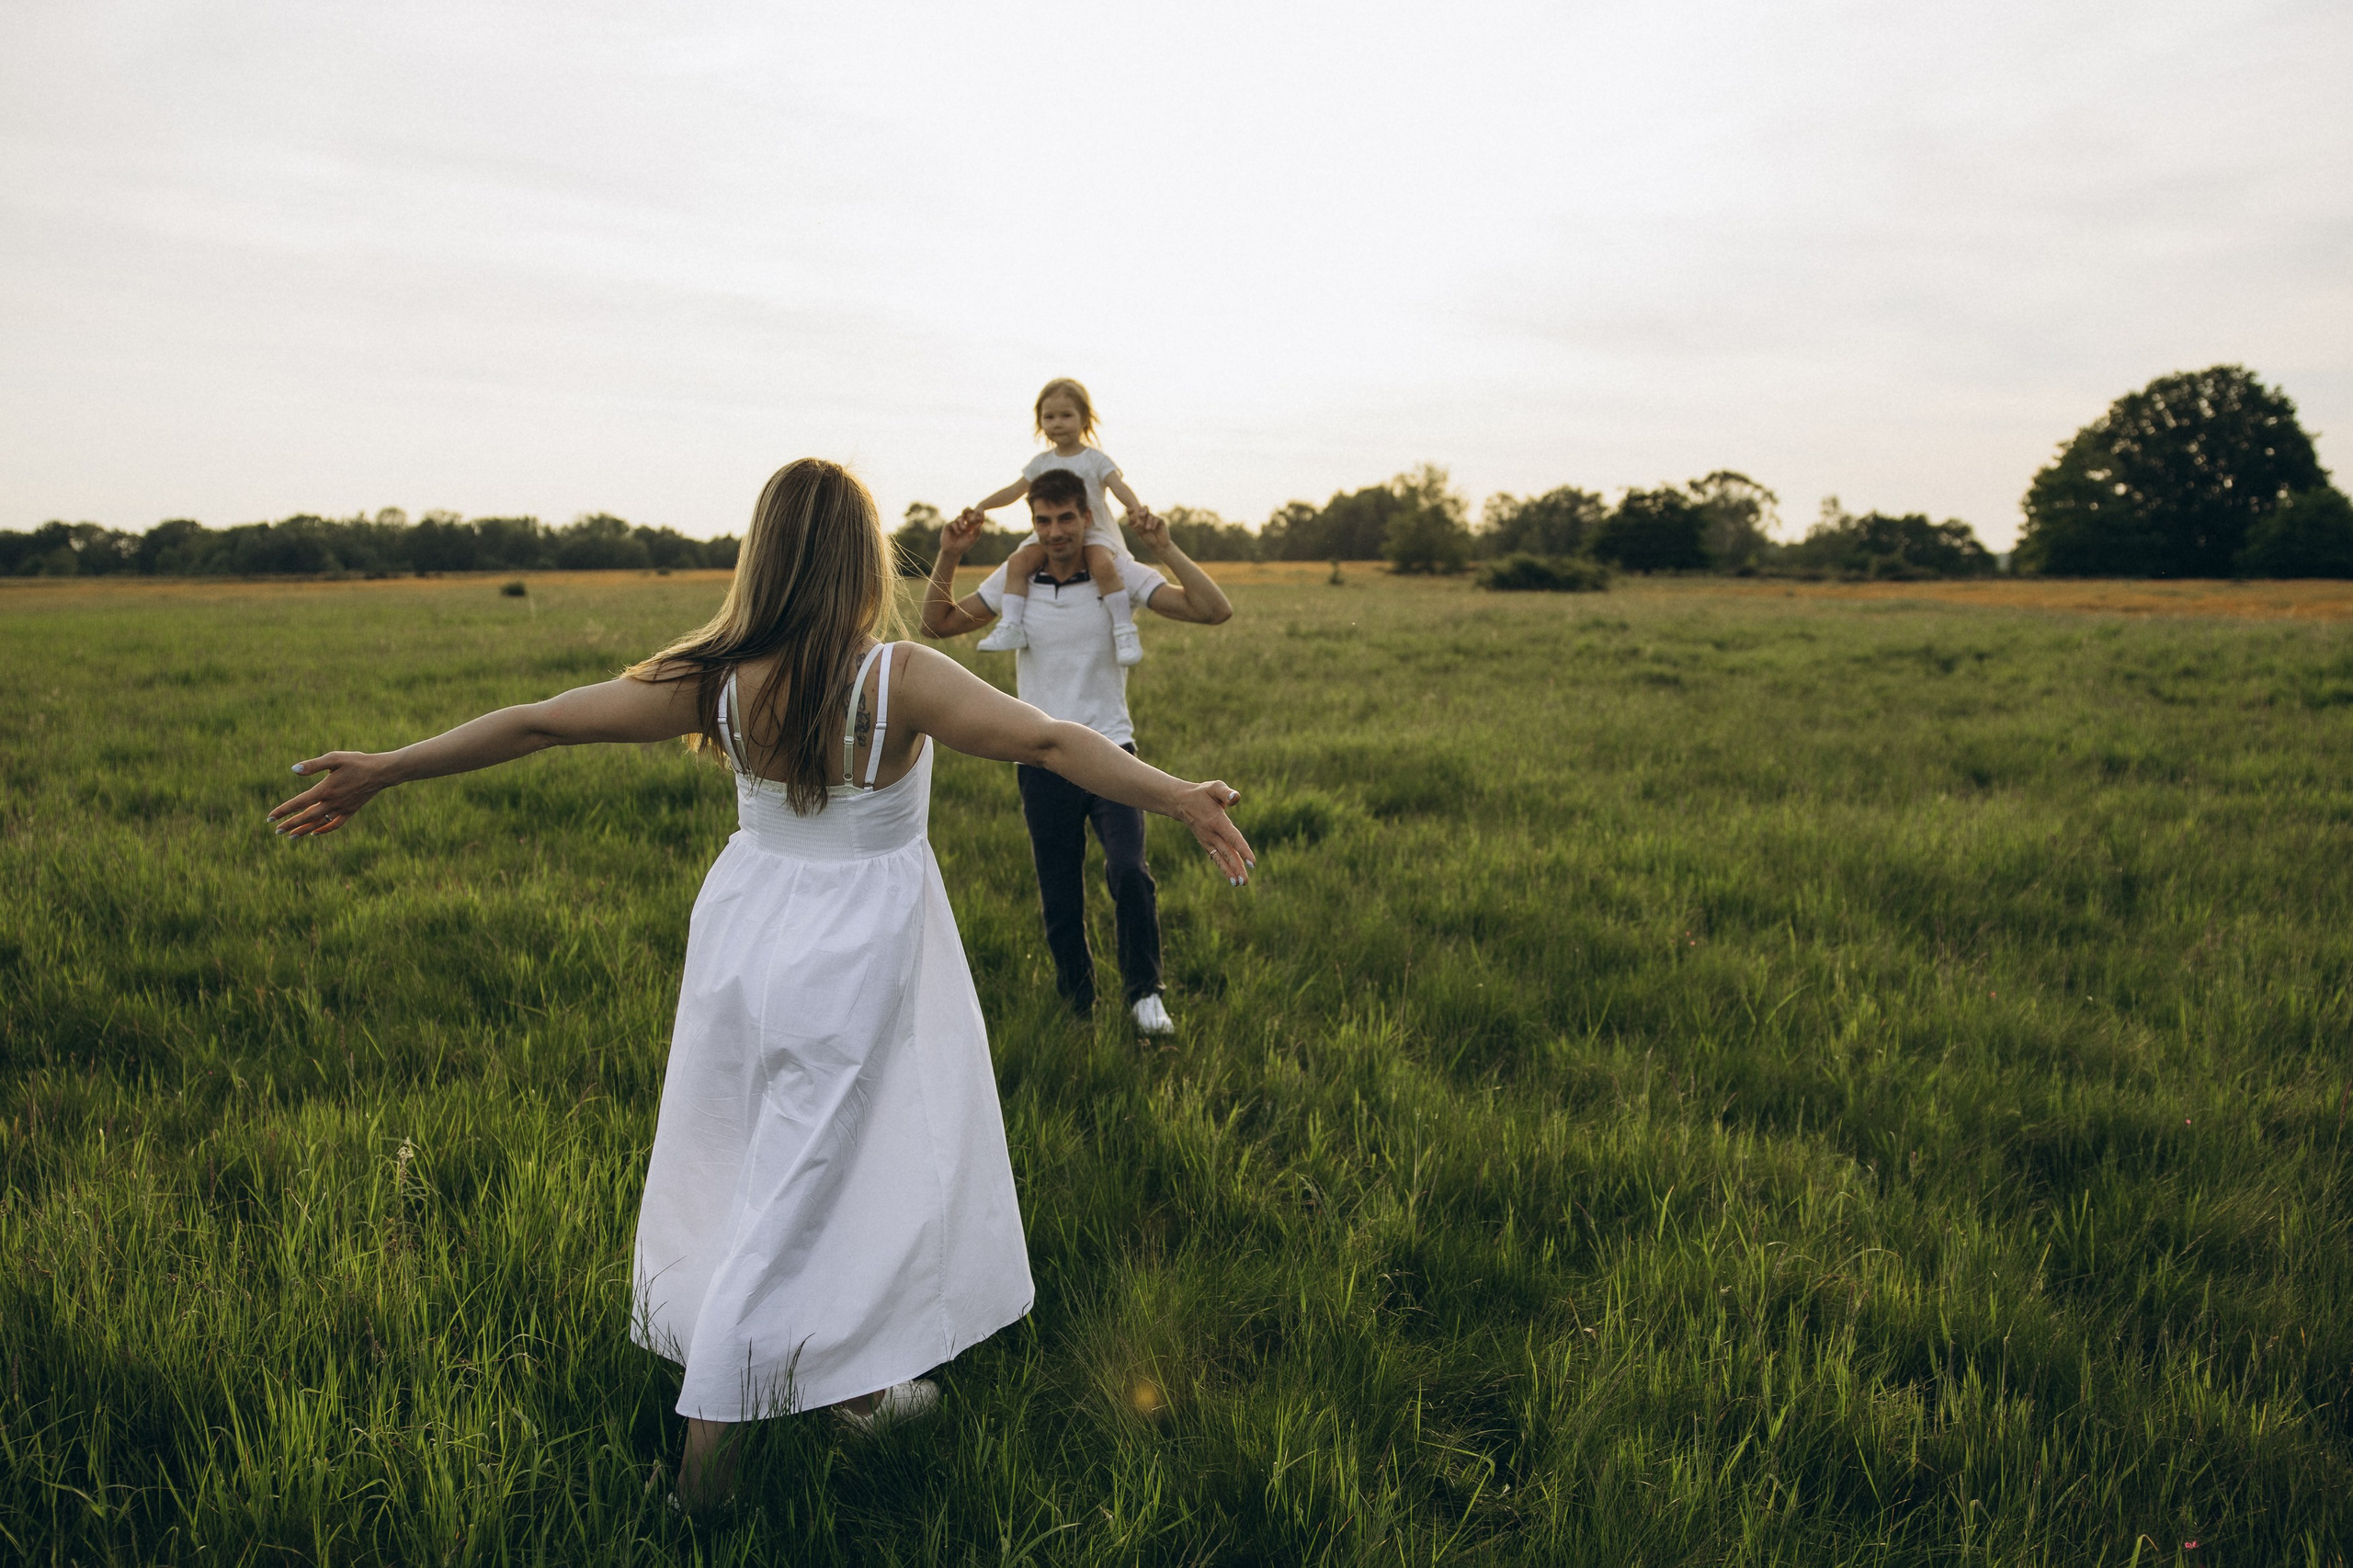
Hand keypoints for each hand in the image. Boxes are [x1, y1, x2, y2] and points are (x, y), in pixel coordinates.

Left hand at [266, 752, 396, 837]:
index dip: (283, 811)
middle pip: (307, 817)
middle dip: (290, 824)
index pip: (299, 803)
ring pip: (319, 823)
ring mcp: (342, 808)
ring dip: (304, 830)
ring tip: (291, 837)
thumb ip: (313, 765)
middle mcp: (332, 802)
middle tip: (276, 831)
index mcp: (325, 789)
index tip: (270, 818)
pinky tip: (315, 832)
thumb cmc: (357, 762)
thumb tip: (293, 769)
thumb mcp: (335, 758)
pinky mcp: (351, 810)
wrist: (382, 772)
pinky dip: (324, 829)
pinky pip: (336, 824)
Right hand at [941, 509, 985, 555]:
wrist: (952, 551)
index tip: (977, 515)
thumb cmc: (963, 546)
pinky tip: (958, 533)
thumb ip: (976, 532)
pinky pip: (953, 523)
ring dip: (962, 523)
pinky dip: (956, 527)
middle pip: (965, 513)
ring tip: (964, 529)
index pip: (972, 517)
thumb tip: (980, 524)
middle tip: (970, 510)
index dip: (975, 515)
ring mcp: (955, 524)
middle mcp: (962, 523)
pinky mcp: (948, 526)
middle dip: (967, 510)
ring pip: (959, 518)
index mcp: (968, 526)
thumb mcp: (972, 540)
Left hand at [1126, 508, 1167, 553]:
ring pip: (1150, 515)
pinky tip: (1153, 529)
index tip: (1129, 510)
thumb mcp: (1139, 532)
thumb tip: (1131, 517)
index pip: (1136, 512)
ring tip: (1147, 529)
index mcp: (1140, 519)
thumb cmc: (1148, 540)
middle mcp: (1147, 517)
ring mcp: (1154, 518)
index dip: (1133, 510)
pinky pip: (1156, 518)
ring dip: (1148, 522)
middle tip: (1140, 515)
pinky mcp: (1160, 520)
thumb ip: (1136, 525)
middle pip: (1144, 509)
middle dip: (1142, 511)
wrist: (1158, 545)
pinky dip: (1153, 523)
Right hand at [1170, 780, 1256, 885]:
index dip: (1243, 850)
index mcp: (1217, 821)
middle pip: (1227, 852)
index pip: (1233, 837)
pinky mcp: (1206, 844)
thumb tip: (1236, 798)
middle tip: (1245, 881)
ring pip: (1221, 858)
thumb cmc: (1202, 793)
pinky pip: (1216, 858)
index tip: (1253, 863)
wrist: (1181, 802)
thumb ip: (1226, 792)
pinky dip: (1223, 868)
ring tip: (1239, 884)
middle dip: (1237, 867)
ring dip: (1229, 872)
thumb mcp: (1214, 787)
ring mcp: (1208, 841)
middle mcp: (1211, 834)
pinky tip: (1232, 878)